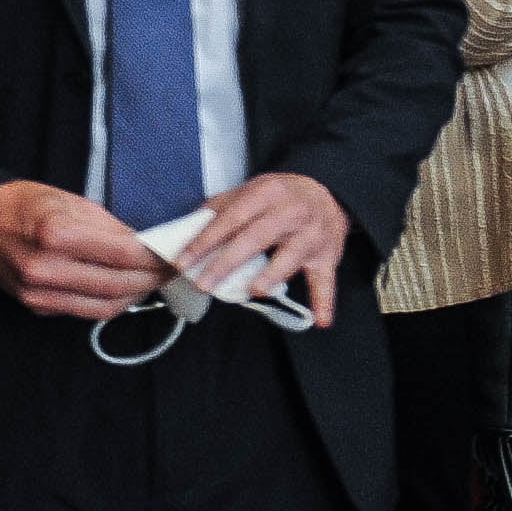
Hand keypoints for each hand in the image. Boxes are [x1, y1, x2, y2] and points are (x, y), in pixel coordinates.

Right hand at [0, 179, 167, 319]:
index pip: (124, 254)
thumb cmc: (25, 204)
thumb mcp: (72, 201)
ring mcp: (39, 293)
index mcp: (57, 235)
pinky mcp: (36, 307)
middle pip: (119, 285)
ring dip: (136, 296)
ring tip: (153, 281)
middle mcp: (47, 269)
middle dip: (152, 279)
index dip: (156, 258)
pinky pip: (84, 311)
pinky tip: (124, 288)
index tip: (175, 254)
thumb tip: (147, 246)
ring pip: (105, 307)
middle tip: (172, 270)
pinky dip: (110, 302)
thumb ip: (112, 227)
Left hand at [178, 171, 351, 326]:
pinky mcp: (327, 256)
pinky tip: (320, 320)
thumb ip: (221, 207)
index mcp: (267, 193)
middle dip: (226, 264)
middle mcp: (291, 212)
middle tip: (203, 285)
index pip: (230, 219)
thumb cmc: (283, 196)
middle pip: (255, 239)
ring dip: (272, 276)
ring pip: (290, 258)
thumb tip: (188, 228)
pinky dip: (324, 302)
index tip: (183, 262)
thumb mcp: (252, 189)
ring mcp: (311, 236)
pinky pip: (325, 281)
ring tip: (253, 291)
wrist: (328, 193)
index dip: (205, 241)